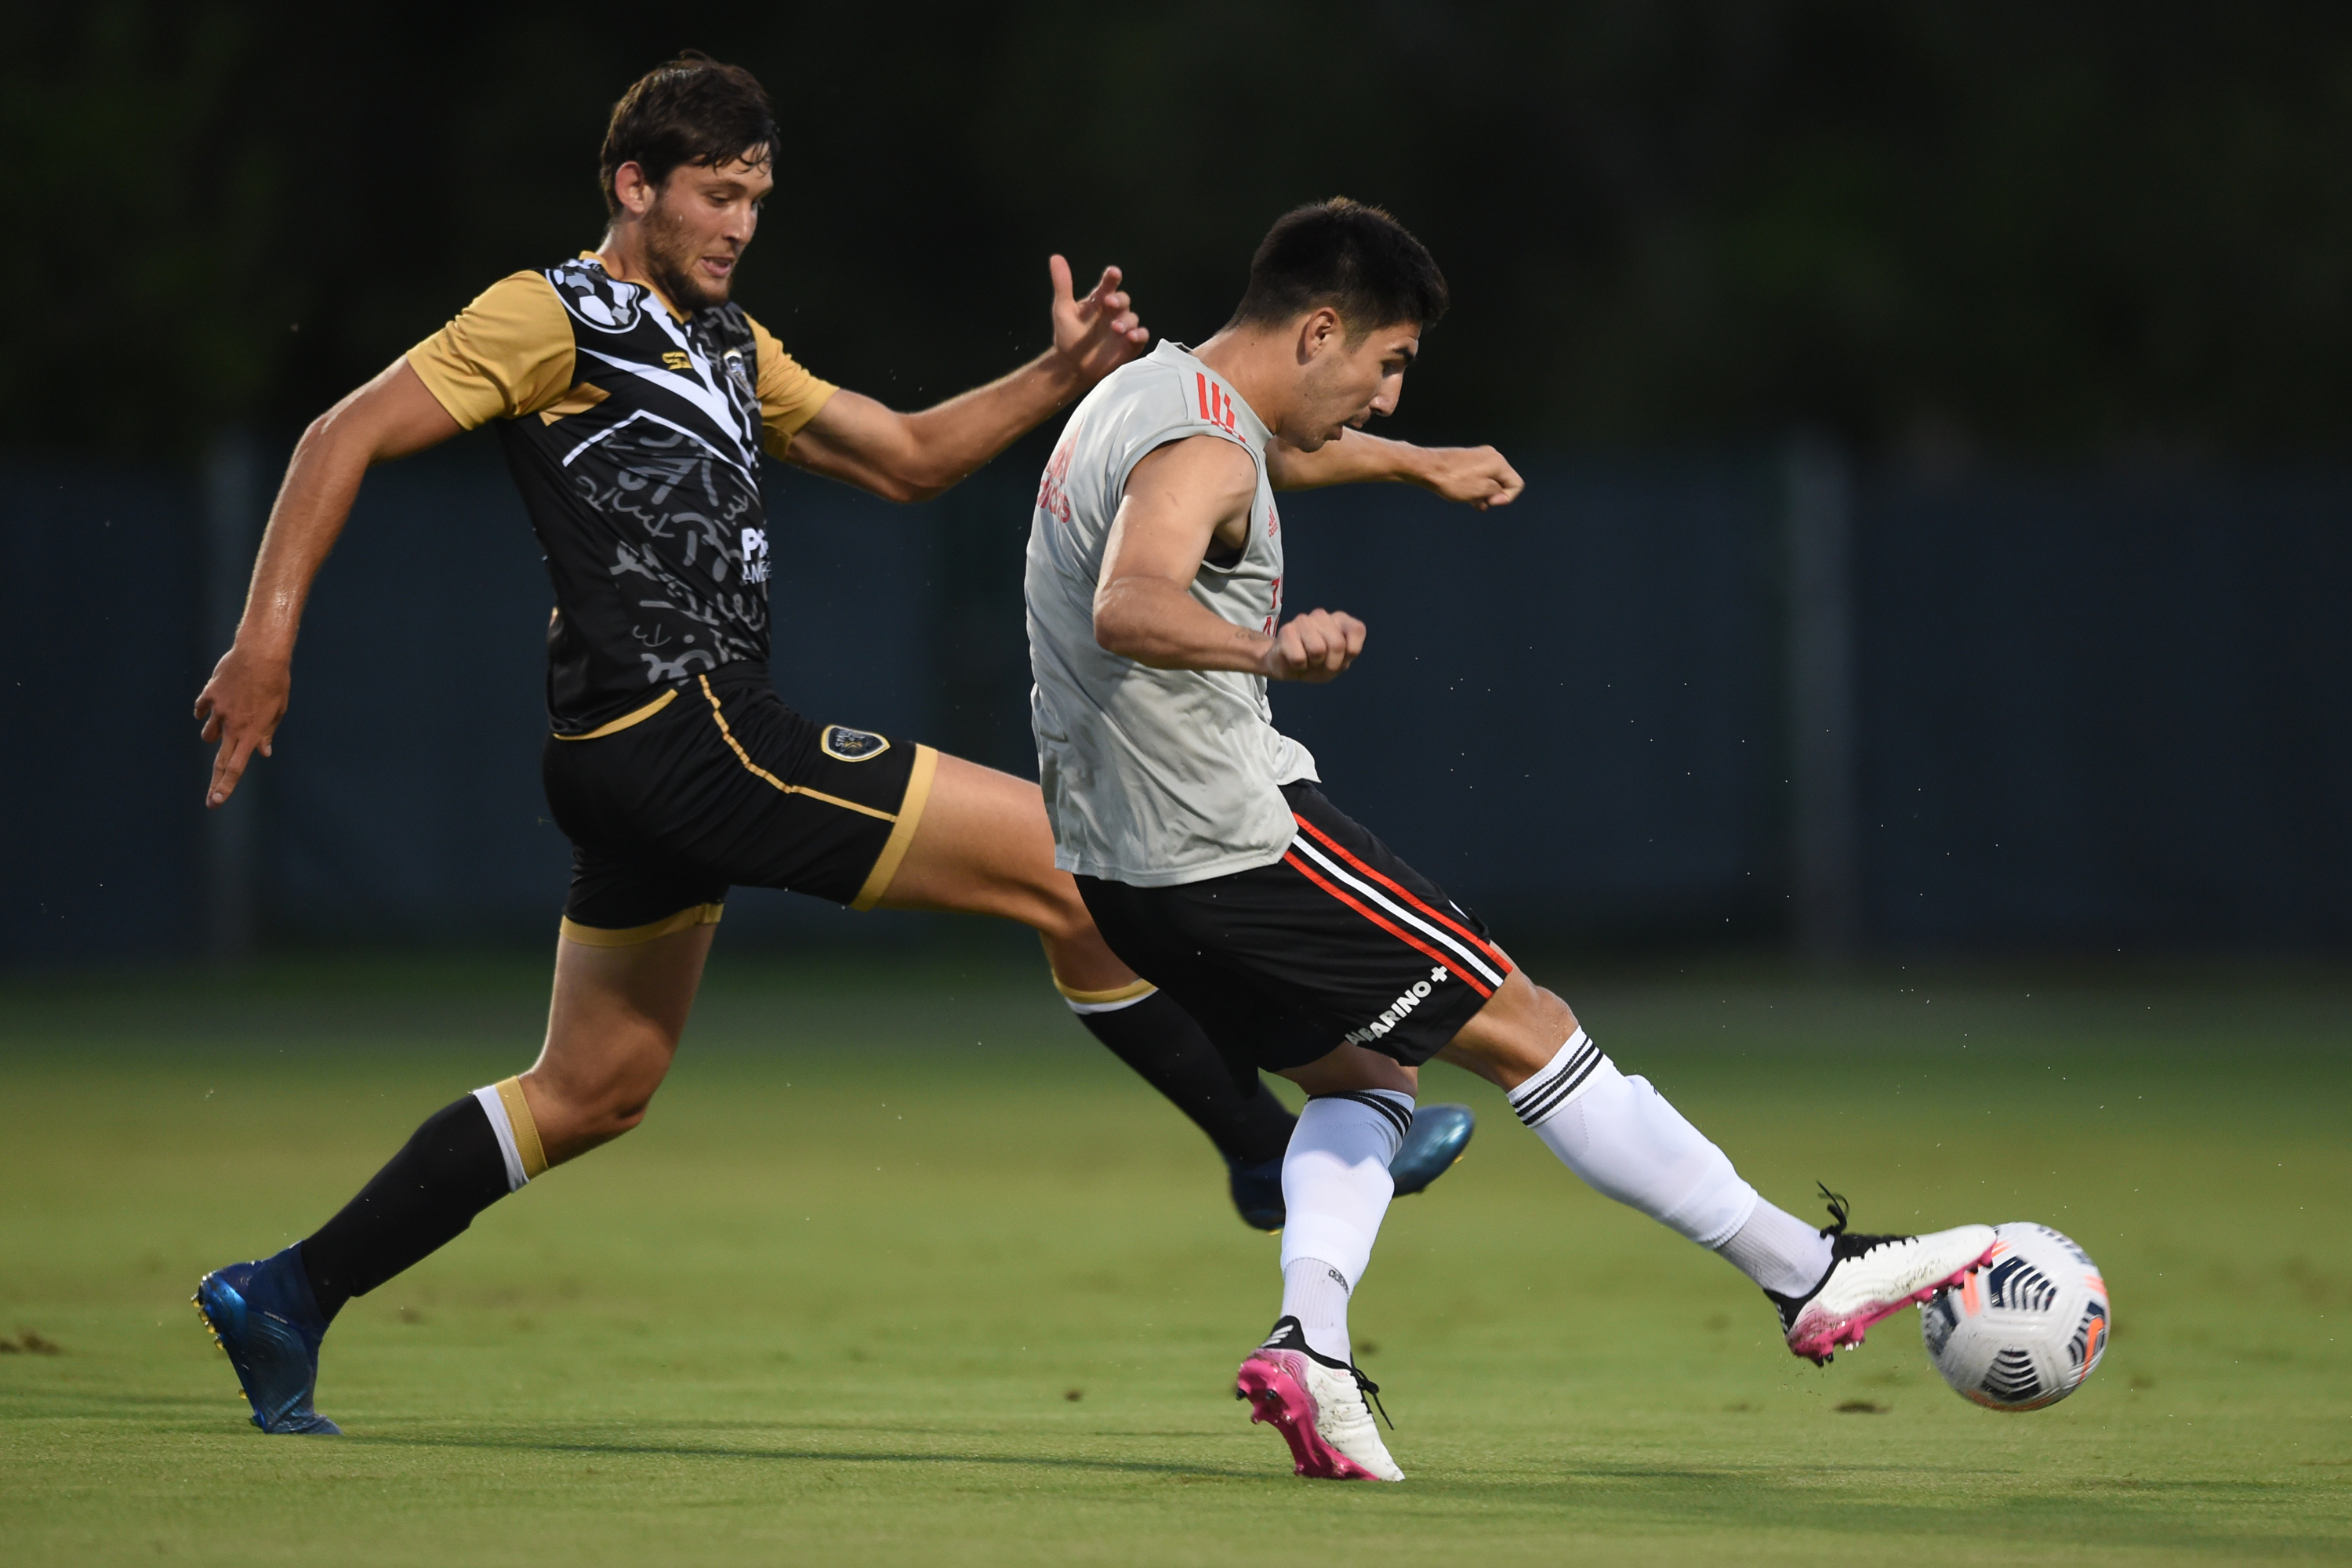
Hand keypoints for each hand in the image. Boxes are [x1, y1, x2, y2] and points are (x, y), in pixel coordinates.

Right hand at [193, 643, 289, 806]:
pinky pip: (201, 710)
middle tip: (211, 799)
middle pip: (220, 760)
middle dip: (216, 782)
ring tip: (226, 724)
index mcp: (252, 731)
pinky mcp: (209, 694)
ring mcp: (218, 710)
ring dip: (214, 735)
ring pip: (208, 734)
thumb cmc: (276, 682)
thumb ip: (267, 732)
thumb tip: (264, 752)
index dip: (226, 786)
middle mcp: (232, 725)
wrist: (261, 654)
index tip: (216, 802)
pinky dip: (205, 712)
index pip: (236, 766)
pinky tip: (211, 708)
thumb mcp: (278, 709)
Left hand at [1048, 255, 1149, 386]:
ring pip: (1132, 318)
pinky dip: (1139, 335)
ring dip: (1127, 321)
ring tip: (1116, 328)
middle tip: (1110, 303)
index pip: (1109, 284)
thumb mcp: (1062, 309)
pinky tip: (1132, 336)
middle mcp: (1113, 312)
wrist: (1072, 365)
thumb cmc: (1068, 335)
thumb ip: (1062, 284)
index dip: (1112, 277)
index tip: (1113, 273)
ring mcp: (1123, 328)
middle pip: (1123, 299)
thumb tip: (1055, 257)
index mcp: (1099, 300)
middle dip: (1119, 300)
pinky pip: (1141, 336)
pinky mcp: (1130, 344)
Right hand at [1261, 608, 1366, 683]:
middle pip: (1337, 644)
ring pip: (1317, 650)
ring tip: (1308, 660)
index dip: (1351, 651)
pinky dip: (1299, 667)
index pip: (1357, 629)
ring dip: (1313, 664)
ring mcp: (1303, 620)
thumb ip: (1349, 652)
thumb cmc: (1318, 664)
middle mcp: (1322, 615)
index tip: (1343, 658)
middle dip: (1331, 663)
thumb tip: (1338, 643)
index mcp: (1340, 620)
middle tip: (1321, 664)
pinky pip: (1299, 658)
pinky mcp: (1287, 630)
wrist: (1288, 668)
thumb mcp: (1339, 664)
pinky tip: (1296, 661)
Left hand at [1413, 445, 1523, 509]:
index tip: (1490, 502)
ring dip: (1483, 494)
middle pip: (1503, 481)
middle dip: (1493, 496)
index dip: (1507, 498)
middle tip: (1479, 503)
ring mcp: (1479, 456)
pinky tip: (1464, 495)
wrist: (1427, 467)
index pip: (1516, 484)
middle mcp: (1492, 455)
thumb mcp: (1481, 490)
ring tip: (1470, 501)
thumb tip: (1498, 492)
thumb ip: (1497, 491)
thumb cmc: (1453, 480)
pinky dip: (1475, 487)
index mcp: (1499, 462)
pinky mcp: (1467, 459)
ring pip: (1490, 480)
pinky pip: (1479, 476)